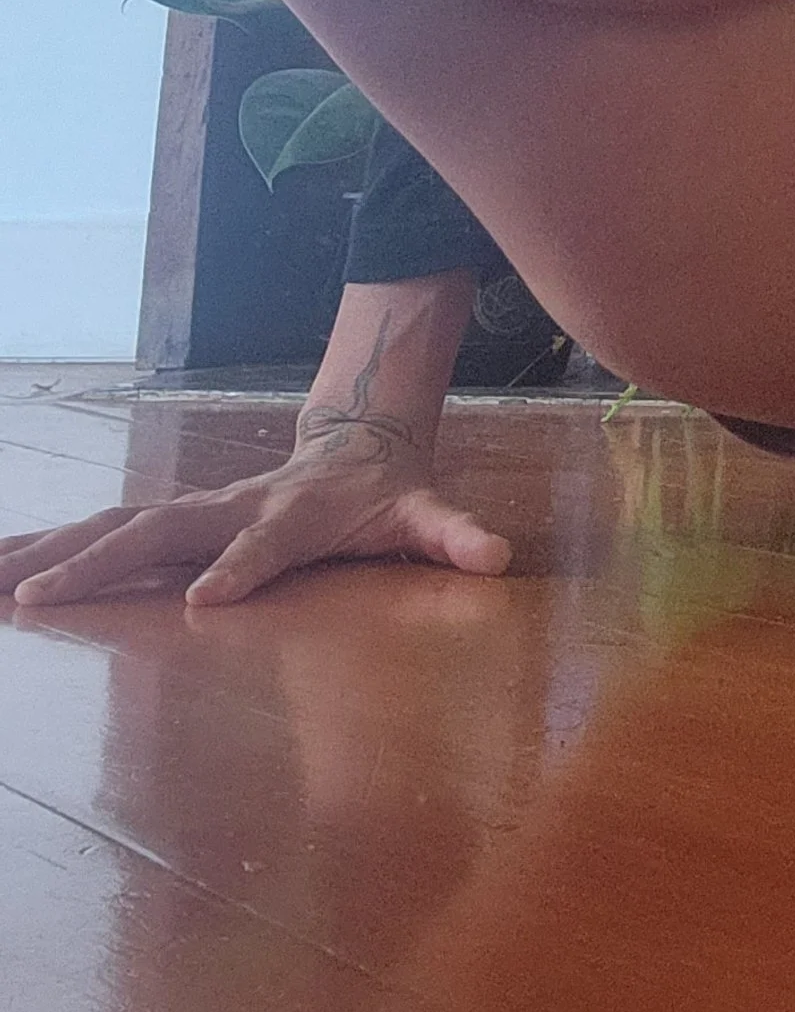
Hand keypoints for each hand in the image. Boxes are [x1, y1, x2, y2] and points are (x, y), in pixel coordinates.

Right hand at [1, 434, 513, 611]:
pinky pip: (99, 532)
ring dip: (50, 549)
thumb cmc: (384, 493)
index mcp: (293, 512)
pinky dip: (44, 545)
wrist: (355, 440)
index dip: (240, 569)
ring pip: (112, 524)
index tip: (202, 604)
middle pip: (159, 528)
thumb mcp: (426, 513)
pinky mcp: (169, 520)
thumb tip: (498, 556)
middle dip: (99, 562)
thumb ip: (455, 535)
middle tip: (37, 597)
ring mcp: (194, 509)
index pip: (263, 544)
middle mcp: (231, 506)